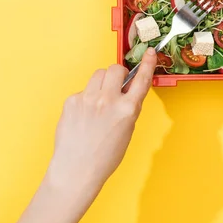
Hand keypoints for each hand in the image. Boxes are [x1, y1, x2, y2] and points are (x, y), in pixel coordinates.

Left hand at [7, 49, 156, 222]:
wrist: (76, 169)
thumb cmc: (104, 157)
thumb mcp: (127, 131)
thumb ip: (129, 108)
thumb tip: (127, 91)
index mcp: (127, 110)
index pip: (141, 80)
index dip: (147, 64)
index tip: (150, 53)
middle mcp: (108, 100)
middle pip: (115, 69)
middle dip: (117, 75)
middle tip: (116, 86)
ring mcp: (88, 99)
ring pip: (98, 75)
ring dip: (102, 82)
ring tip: (99, 101)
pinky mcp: (72, 101)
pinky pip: (83, 90)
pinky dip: (86, 98)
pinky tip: (84, 116)